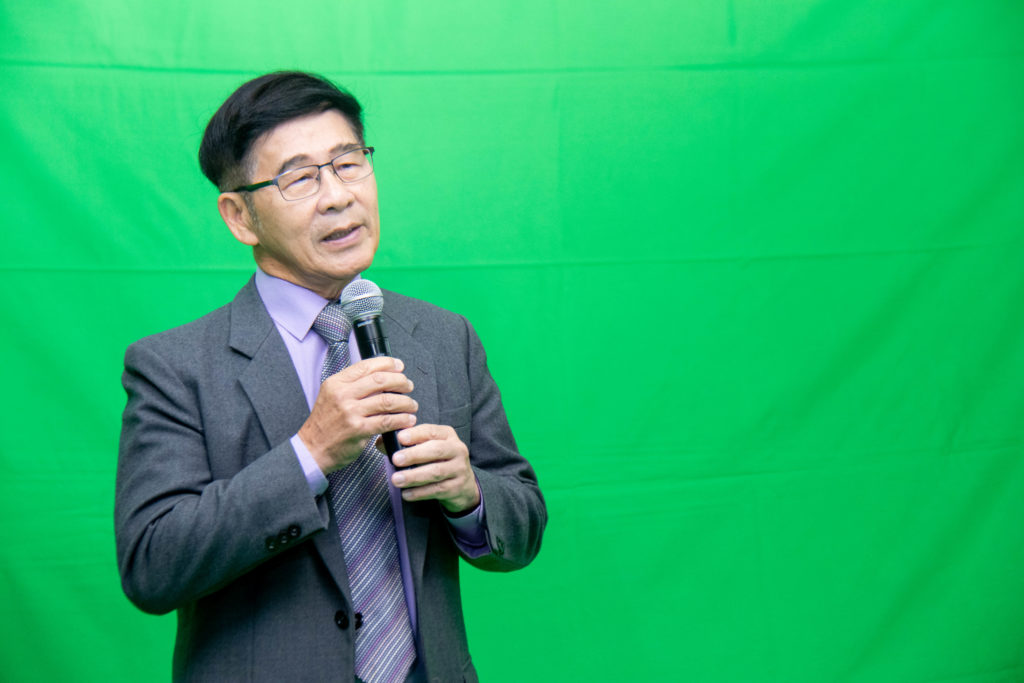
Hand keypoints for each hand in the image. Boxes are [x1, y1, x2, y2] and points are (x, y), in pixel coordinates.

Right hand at [298, 357, 416, 473]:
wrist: (313, 449)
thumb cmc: (326, 424)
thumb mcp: (332, 396)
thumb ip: (353, 385)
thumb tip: (381, 376)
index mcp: (337, 383)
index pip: (366, 366)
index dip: (387, 364)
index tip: (399, 366)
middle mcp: (343, 395)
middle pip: (380, 380)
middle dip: (400, 381)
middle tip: (408, 386)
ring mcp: (350, 412)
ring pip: (387, 401)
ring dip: (405, 402)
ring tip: (411, 405)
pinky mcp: (359, 430)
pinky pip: (387, 421)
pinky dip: (402, 419)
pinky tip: (407, 420)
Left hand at [389, 425, 480, 513]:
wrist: (462, 484)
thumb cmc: (438, 461)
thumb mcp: (426, 448)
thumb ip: (404, 444)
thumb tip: (380, 442)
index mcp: (447, 435)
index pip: (431, 431)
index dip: (416, 434)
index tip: (400, 437)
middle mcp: (457, 449)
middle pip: (436, 450)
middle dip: (414, 455)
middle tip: (396, 459)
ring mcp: (459, 469)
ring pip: (436, 472)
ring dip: (414, 476)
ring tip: (396, 479)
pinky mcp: (457, 487)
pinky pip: (437, 490)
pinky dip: (420, 493)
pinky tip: (407, 494)